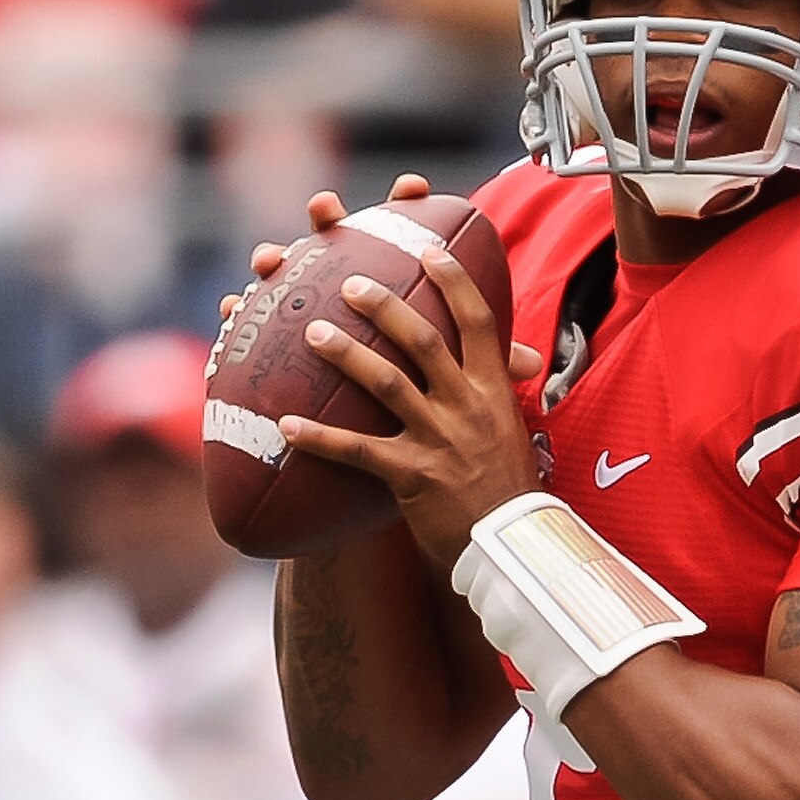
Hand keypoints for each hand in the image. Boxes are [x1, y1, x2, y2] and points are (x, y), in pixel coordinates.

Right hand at [214, 169, 539, 403]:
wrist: (376, 446)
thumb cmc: (417, 404)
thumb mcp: (453, 385)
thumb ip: (486, 365)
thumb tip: (532, 362)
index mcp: (392, 287)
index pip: (400, 234)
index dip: (406, 205)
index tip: (414, 187)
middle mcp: (346, 288)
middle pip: (337, 242)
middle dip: (329, 218)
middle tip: (326, 208)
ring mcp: (308, 309)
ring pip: (287, 276)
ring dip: (274, 259)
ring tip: (269, 258)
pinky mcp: (278, 341)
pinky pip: (249, 326)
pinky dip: (236, 315)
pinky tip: (229, 311)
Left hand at [285, 239, 542, 574]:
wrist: (512, 550)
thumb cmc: (509, 494)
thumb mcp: (512, 434)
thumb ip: (497, 396)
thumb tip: (510, 364)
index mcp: (494, 393)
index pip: (479, 322)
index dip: (454, 281)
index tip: (429, 248)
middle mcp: (468, 408)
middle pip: (423, 340)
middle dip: (383, 305)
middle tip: (350, 281)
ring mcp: (440, 441)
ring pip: (386, 383)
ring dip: (346, 353)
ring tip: (312, 331)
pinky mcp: (412, 477)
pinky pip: (358, 450)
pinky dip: (320, 438)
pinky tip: (286, 426)